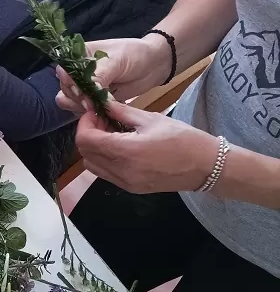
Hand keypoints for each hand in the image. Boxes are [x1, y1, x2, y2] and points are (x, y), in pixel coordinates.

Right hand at [56, 35, 173, 115]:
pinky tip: (101, 111)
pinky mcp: (94, 99)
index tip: (82, 92)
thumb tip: (82, 92)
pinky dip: (88, 113)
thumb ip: (98, 76)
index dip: (69, 83)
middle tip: (92, 103)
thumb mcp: (115, 61)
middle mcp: (78, 70)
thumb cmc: (135, 55)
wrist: (154, 65)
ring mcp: (85, 86)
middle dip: (76, 97)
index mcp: (79, 55)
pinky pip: (81, 109)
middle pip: (64, 88)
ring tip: (96, 107)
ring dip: (79, 106)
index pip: (64, 71)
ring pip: (69, 100)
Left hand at [75, 100, 219, 193]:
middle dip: (88, 134)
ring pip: (93, 166)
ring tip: (111, 133)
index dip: (84, 123)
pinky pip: (106, 174)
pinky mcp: (131, 188)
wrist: (206, 166)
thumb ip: (121, 112)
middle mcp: (121, 171)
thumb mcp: (150, 119)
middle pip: (85, 154)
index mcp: (125, 152)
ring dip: (95, 148)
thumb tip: (102, 103)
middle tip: (102, 120)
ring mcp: (125, 183)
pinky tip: (120, 146)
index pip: (86, 140)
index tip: (94, 112)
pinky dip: (105, 159)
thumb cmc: (182, 138)